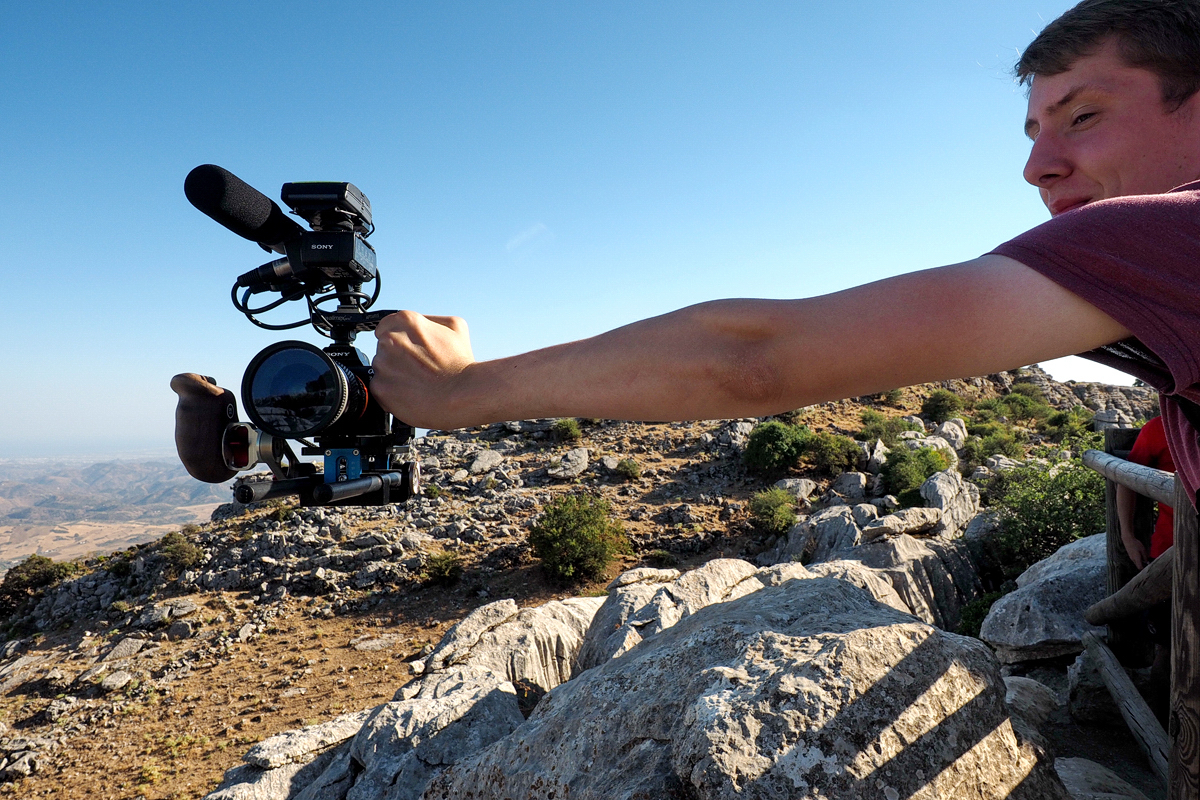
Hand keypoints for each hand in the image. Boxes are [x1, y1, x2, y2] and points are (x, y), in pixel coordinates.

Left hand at [371, 311, 475, 429]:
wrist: (461, 394)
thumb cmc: (460, 362)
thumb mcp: (455, 326)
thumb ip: (430, 319)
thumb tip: (419, 324)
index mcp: (406, 321)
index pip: (386, 325)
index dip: (400, 339)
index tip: (409, 349)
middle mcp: (390, 339)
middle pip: (384, 347)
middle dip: (397, 356)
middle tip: (417, 367)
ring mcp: (383, 364)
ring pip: (381, 367)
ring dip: (394, 374)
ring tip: (416, 381)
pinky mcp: (380, 387)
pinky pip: (379, 387)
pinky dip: (391, 391)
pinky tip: (410, 392)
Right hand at [1121, 533, 1147, 569]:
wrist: (1128, 540)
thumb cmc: (1136, 544)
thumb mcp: (1143, 550)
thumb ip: (1145, 556)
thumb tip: (1147, 561)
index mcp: (1136, 558)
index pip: (1140, 567)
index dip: (1144, 569)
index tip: (1148, 568)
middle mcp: (1133, 559)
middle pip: (1138, 565)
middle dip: (1142, 566)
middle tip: (1148, 563)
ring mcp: (1131, 557)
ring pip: (1136, 562)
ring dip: (1140, 562)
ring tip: (1145, 559)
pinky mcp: (1130, 555)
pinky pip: (1135, 560)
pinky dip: (1138, 559)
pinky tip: (1140, 555)